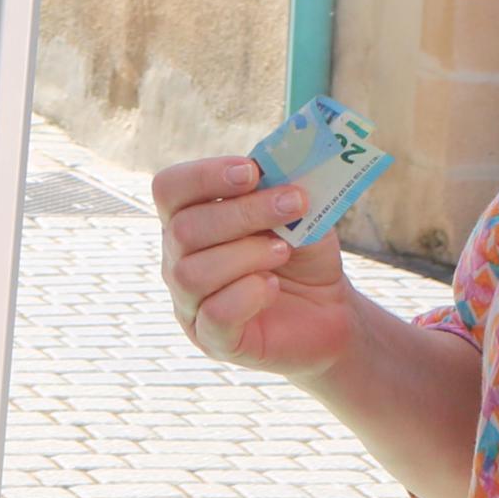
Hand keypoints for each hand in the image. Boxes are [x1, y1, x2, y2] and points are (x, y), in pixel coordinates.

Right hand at [154, 154, 357, 383]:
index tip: (251, 171)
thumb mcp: (298, 212)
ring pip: (192, 272)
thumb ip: (282, 183)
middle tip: (292, 204)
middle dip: (243, 212)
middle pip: (183, 229)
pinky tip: (273, 286)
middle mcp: (178, 260)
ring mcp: (190, 303)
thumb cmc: (304, 256)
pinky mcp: (213, 339)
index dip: (204, 175)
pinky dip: (247, 295)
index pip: (169, 189)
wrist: (329, 313)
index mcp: (190, 220)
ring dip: (246, 254)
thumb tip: (280, 157)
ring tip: (284, 250)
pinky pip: (214, 315)